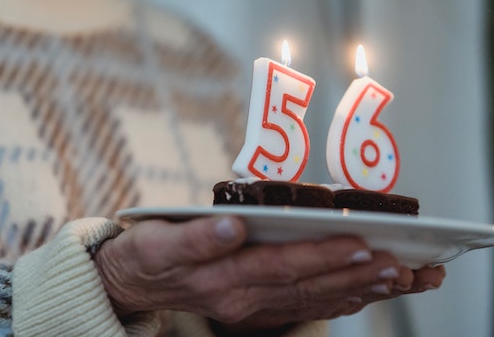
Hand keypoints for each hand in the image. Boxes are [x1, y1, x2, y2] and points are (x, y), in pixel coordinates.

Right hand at [93, 216, 444, 332]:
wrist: (133, 283)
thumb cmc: (147, 254)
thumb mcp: (159, 240)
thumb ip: (197, 237)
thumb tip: (234, 225)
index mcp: (220, 279)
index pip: (281, 266)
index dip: (323, 256)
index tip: (361, 242)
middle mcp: (241, 300)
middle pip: (307, 287)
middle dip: (356, 275)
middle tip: (402, 263)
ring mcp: (249, 308)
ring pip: (312, 300)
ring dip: (358, 289)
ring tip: (400, 278)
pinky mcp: (254, 309)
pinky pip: (302, 308)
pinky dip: (336, 300)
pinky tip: (362, 293)